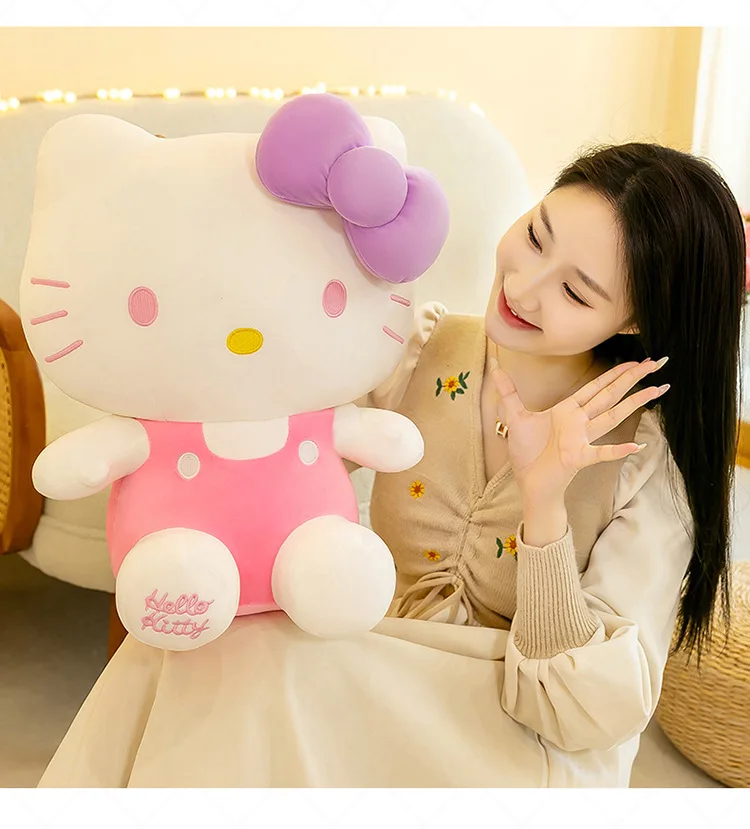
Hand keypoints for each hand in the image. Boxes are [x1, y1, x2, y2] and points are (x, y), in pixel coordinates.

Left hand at [490, 357, 668, 503]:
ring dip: (635, 403)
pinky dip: (617, 449)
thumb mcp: (514, 416)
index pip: (596, 387)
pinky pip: (600, 453)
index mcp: (567, 411)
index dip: (615, 372)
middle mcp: (579, 422)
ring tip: (659, 390)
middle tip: (656, 363)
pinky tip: (637, 445)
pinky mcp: (577, 458)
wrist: (527, 483)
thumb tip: (494, 364)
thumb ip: (507, 390)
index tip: (636, 360)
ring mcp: (581, 440)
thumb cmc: (526, 453)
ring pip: (612, 416)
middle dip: (632, 378)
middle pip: (610, 395)